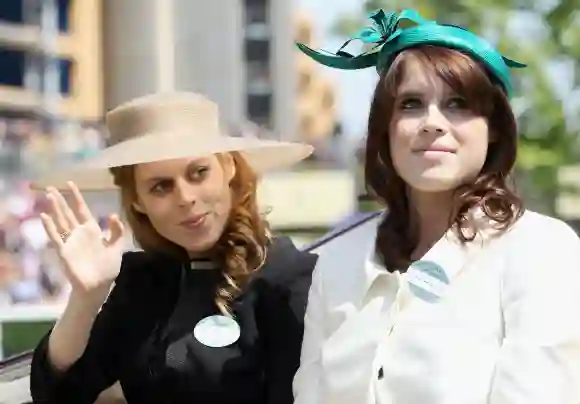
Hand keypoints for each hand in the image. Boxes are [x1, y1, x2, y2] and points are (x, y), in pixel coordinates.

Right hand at [40, 181, 124, 299]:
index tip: (70, 183)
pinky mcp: (64, 252)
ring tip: (48, 195)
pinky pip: (56, 237)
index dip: (76, 197)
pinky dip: (50, 227)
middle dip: (60, 200)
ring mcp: (70, 242)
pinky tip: (44, 216)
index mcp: (92, 231)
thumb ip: (117, 230)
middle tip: (51, 186)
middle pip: (67, 213)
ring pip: (60, 221)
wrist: (99, 286)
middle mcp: (79, 234)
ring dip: (54, 209)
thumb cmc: (107, 268)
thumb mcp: (117, 247)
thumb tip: (113, 213)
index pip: (82, 209)